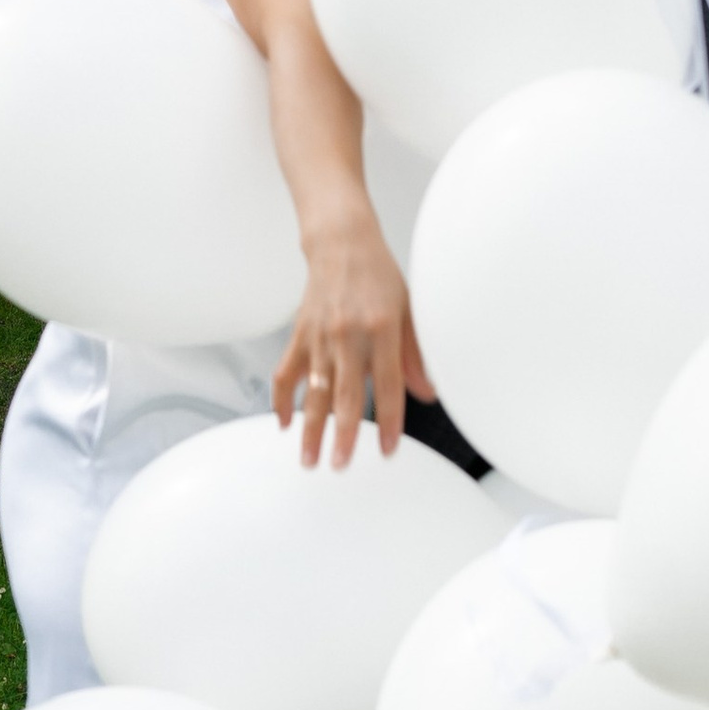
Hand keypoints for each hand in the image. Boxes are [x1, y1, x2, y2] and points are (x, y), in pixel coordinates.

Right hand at [274, 207, 433, 466]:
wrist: (342, 243)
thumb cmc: (379, 276)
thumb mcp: (410, 310)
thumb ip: (416, 355)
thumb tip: (426, 394)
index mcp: (382, 328)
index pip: (387, 385)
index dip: (388, 420)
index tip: (387, 450)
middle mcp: (349, 334)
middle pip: (345, 394)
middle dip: (342, 435)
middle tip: (340, 466)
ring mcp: (320, 336)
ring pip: (313, 391)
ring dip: (310, 429)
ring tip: (308, 459)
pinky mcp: (299, 334)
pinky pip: (286, 372)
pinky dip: (282, 400)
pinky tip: (283, 423)